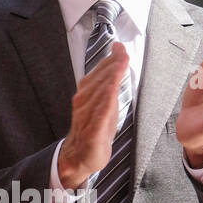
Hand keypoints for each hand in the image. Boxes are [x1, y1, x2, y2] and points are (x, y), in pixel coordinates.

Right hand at [59, 42, 129, 189]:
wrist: (79, 155)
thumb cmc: (94, 127)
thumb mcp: (104, 102)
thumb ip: (109, 82)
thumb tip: (118, 60)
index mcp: (86, 92)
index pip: (99, 71)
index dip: (111, 58)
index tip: (120, 46)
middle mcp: (83, 101)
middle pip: (100, 80)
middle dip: (112, 65)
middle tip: (123, 52)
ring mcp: (86, 116)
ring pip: (99, 95)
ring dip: (109, 79)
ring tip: (119, 66)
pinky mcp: (91, 132)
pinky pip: (97, 116)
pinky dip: (103, 104)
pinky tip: (110, 94)